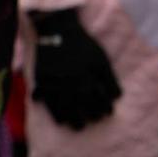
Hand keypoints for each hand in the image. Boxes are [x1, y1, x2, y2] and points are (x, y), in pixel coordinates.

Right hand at [29, 8, 120, 128]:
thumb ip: (109, 80)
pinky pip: (45, 98)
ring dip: (66, 117)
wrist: (56, 30)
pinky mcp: (41, 79)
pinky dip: (51, 108)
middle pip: (77, 107)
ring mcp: (54, 82)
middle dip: (83, 118)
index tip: (107, 114)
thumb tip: (116, 97)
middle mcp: (69, 84)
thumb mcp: (101, 60)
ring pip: (61, 105)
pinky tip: (56, 115)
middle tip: (85, 125)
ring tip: (71, 125)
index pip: (96, 100)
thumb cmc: (82, 45)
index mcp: (85, 80)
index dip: (103, 109)